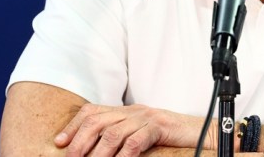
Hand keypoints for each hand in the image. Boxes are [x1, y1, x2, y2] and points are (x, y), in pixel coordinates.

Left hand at [54, 103, 209, 156]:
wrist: (204, 133)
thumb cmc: (171, 139)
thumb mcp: (142, 135)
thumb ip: (121, 139)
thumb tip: (97, 152)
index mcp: (127, 111)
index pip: (93, 111)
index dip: (73, 126)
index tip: (59, 143)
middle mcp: (133, 110)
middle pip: (98, 120)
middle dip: (79, 141)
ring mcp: (146, 117)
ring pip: (113, 132)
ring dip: (97, 153)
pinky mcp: (159, 126)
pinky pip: (136, 140)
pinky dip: (124, 154)